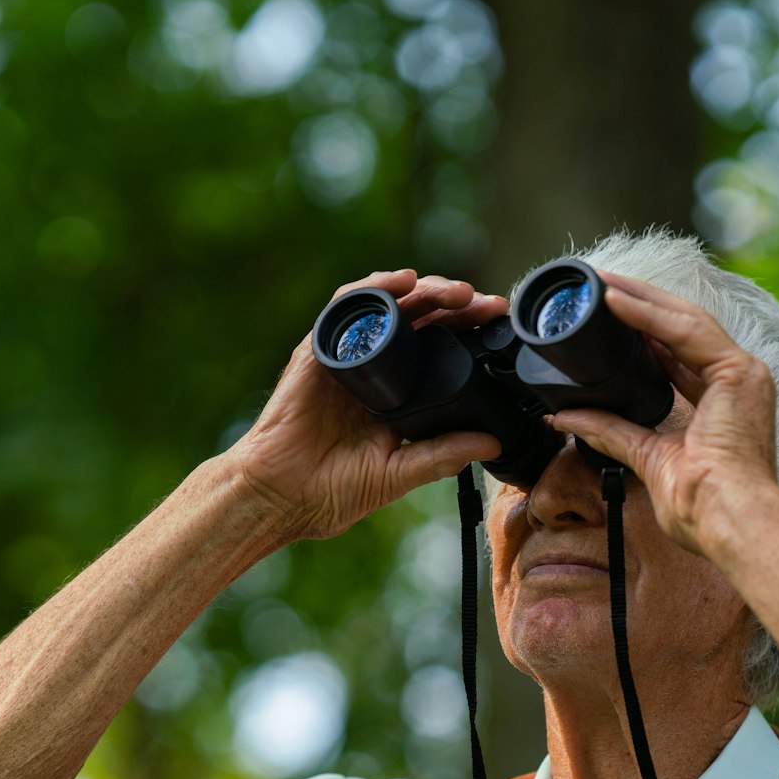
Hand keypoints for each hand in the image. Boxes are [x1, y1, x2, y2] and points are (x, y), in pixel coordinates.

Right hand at [226, 270, 506, 540]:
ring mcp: (346, 355)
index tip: (497, 325)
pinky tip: (401, 282)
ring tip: (455, 292)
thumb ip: (442, 455)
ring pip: (389, 304)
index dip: (467, 331)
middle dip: (455, 303)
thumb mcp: (399, 473)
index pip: (437, 347)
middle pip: (420, 317)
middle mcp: (374, 367)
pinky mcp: (318, 350)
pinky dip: (375, 289)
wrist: (281, 496)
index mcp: (395, 393)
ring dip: (424, 289)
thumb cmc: (330, 490)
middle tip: (485, 303)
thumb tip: (492, 442)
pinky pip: (347, 307)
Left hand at [546, 270, 778, 555]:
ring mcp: (742, 374)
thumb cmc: (700, 506)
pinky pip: (686, 330)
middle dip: (639, 304)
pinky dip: (649, 314)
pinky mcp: (738, 372)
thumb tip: (565, 418)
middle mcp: (736, 381)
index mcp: (722, 402)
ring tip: (599, 283)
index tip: (608, 316)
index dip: (643, 331)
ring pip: (684, 319)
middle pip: (682, 327)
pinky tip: (615, 300)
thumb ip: (609, 431)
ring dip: (639, 298)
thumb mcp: (645, 457)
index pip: (678, 352)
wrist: (727, 519)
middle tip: (597, 286)